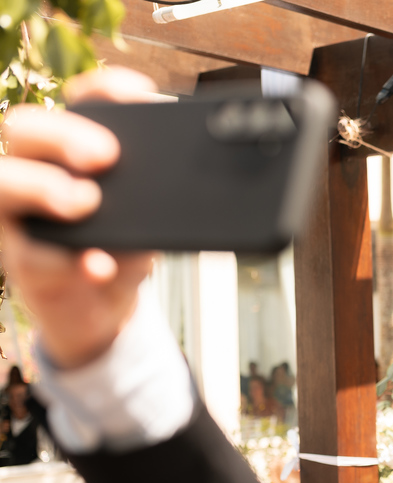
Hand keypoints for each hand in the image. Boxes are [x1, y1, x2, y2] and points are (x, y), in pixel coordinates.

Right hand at [0, 68, 158, 368]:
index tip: (140, 94)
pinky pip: (31, 255)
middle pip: (25, 129)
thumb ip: (159, 196)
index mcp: (69, 151)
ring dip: (44, 186)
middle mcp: (35, 171)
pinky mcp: (23, 262)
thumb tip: (199, 181)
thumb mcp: (149, 218)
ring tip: (87, 200)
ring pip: (4, 183)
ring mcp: (20, 216)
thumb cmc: (122, 249)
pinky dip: (69, 261)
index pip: (77, 102)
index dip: (103, 90)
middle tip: (107, 155)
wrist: (104, 310)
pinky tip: (98, 265)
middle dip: (65, 134)